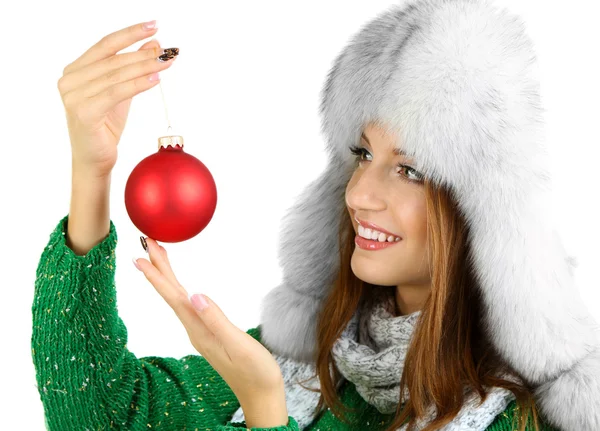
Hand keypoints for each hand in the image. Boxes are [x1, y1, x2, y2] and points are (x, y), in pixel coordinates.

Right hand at [58, 20, 176, 177]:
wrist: (95, 160)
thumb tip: (155, 44)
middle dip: (144, 53)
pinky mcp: (84, 112)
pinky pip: (117, 93)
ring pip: (117, 75)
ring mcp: (73, 96)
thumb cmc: (106, 126)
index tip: (154, 25)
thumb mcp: (122, 92)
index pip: (105, 45)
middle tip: (168, 50)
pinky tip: (156, 79)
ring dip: (145, 67)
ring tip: (167, 62)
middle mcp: (69, 80)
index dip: (130, 33)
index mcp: (75, 70)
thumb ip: (133, 68)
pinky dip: (138, 84)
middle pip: (114, 60)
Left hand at [133, 237, 287, 421]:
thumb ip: (217, 320)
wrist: (262, 395)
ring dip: (167, 277)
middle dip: (159, 268)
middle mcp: (196, 330)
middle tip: (147, 242)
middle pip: (172, 294)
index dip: (157, 276)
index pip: (174, 297)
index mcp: (200, 330)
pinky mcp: (209, 333)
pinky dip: (179, 289)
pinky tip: (181, 287)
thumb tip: (195, 295)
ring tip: (158, 257)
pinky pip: (187, 305)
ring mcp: (201, 332)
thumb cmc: (255, 372)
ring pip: (178, 298)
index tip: (141, 256)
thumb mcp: (239, 345)